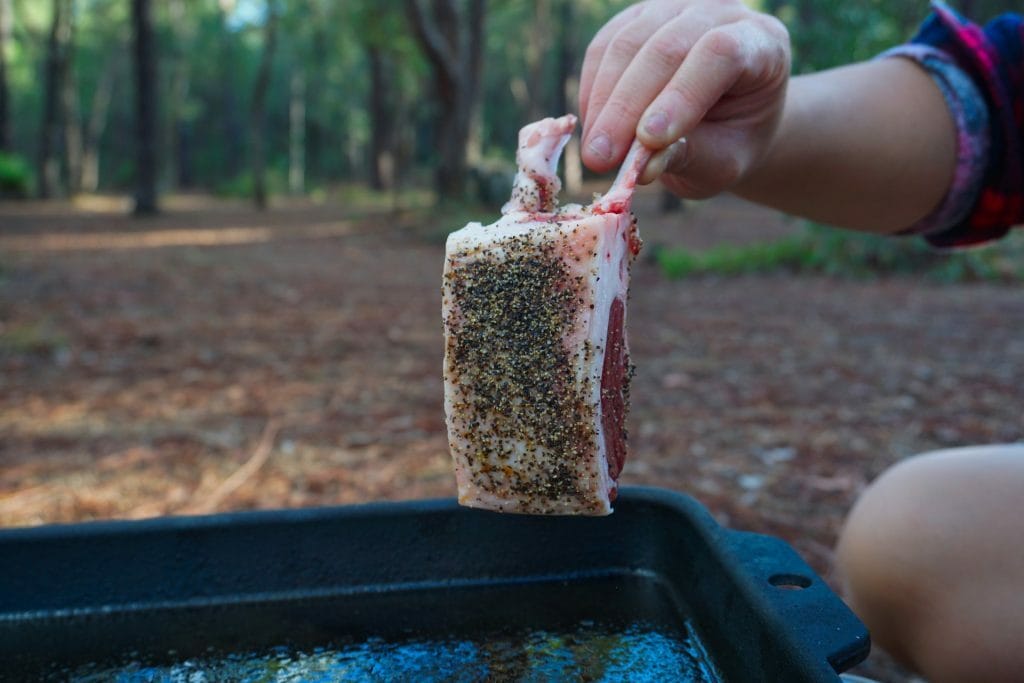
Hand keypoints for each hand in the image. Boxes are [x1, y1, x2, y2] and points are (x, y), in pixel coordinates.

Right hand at [579, 0, 790, 198]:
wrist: (725, 121)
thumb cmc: (731, 141)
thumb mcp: (724, 162)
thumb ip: (691, 157)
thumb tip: (643, 166)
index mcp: (761, 43)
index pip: (720, 53)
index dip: (681, 94)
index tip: (649, 140)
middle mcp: (720, 12)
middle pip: (667, 47)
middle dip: (628, 107)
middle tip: (601, 158)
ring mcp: (674, 8)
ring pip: (627, 44)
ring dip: (604, 104)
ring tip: (595, 153)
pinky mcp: (636, 18)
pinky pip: (603, 48)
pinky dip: (593, 92)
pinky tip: (594, 129)